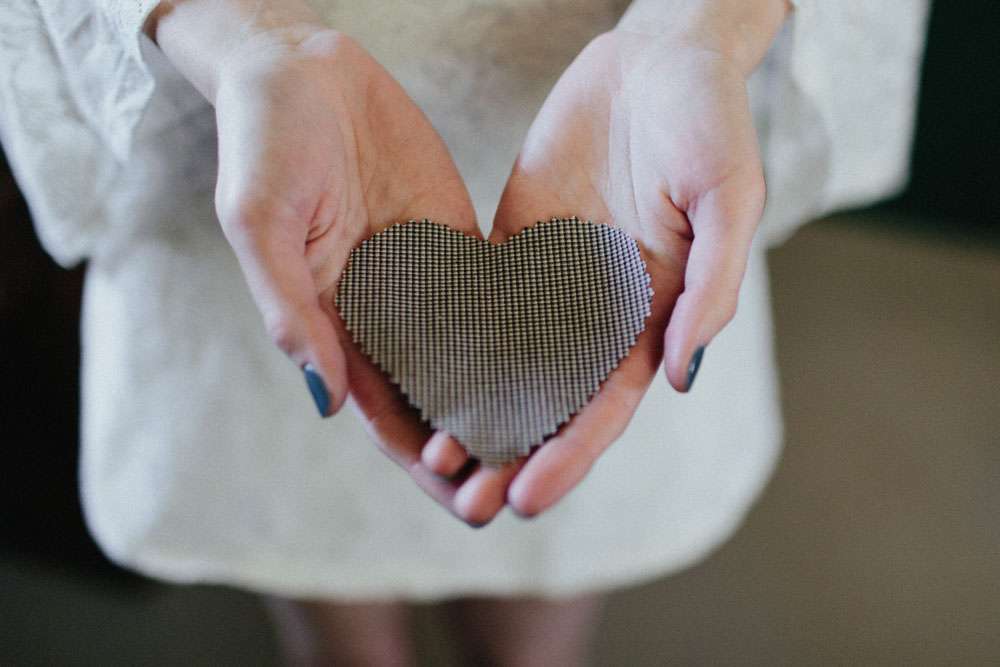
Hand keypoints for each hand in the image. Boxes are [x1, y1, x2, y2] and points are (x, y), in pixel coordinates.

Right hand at [152, 2, 520, 524]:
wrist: (303, 70)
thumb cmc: (265, 143)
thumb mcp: (261, 223)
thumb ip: (291, 310)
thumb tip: (325, 403)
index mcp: (334, 327)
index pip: (385, 417)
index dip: (424, 463)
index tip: (464, 500)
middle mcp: (389, 317)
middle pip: (441, 402)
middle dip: (479, 451)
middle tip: (521, 491)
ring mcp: (429, 282)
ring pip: (480, 361)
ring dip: (514, 406)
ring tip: (558, 446)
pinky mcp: (462, 244)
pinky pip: (503, 296)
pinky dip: (534, 334)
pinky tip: (573, 364)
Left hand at [423, 26, 775, 515]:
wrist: (659, 57)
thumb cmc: (710, 123)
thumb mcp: (727, 199)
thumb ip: (710, 288)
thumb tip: (682, 377)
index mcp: (656, 313)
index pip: (610, 403)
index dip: (572, 453)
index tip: (529, 496)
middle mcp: (601, 309)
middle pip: (553, 399)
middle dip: (514, 452)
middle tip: (468, 503)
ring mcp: (554, 279)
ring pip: (510, 361)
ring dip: (476, 410)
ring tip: (434, 455)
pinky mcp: (514, 244)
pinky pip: (479, 298)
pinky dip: (452, 340)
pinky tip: (416, 372)